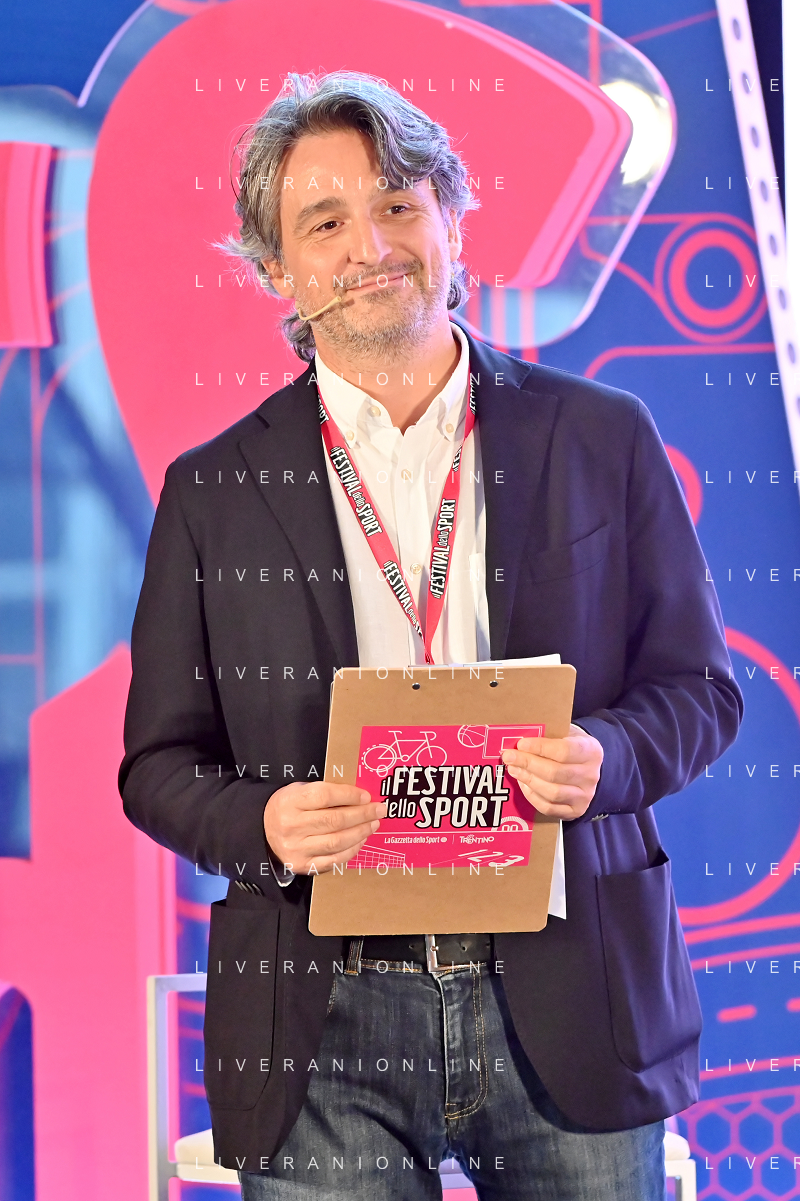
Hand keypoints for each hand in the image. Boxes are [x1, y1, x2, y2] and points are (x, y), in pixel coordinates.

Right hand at [263, 781, 386, 874]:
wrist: (263, 829)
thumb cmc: (289, 806)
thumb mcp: (299, 790)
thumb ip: (325, 792)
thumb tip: (360, 797)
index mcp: (291, 801)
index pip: (325, 796)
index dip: (349, 795)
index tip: (367, 796)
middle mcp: (292, 826)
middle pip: (334, 820)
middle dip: (362, 814)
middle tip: (379, 810)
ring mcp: (296, 848)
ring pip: (337, 841)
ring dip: (360, 832)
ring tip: (373, 824)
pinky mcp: (302, 865)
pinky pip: (333, 860)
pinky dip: (351, 850)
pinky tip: (361, 840)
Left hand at [500, 723, 602, 819]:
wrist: (587, 767)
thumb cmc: (570, 746)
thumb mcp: (566, 734)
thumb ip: (547, 736)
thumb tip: (519, 740)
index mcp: (591, 751)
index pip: (564, 751)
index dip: (540, 747)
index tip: (521, 744)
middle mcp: (591, 776)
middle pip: (555, 773)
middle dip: (528, 764)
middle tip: (509, 757)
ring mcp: (584, 796)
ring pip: (552, 793)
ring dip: (528, 780)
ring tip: (514, 769)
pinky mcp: (575, 811)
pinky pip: (549, 808)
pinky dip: (532, 796)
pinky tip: (523, 784)